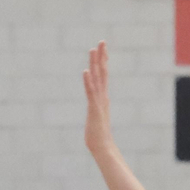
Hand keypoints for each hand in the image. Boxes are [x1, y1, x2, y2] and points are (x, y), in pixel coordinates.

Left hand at [82, 41, 113, 155]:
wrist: (103, 147)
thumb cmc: (98, 135)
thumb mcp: (96, 117)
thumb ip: (96, 110)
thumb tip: (96, 108)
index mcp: (103, 97)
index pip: (103, 75)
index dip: (103, 61)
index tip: (102, 48)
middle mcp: (102, 96)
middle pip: (102, 72)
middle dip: (101, 56)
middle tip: (101, 41)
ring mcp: (98, 102)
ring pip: (97, 79)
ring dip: (95, 64)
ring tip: (93, 50)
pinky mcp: (94, 109)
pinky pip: (90, 92)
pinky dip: (88, 82)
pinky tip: (85, 72)